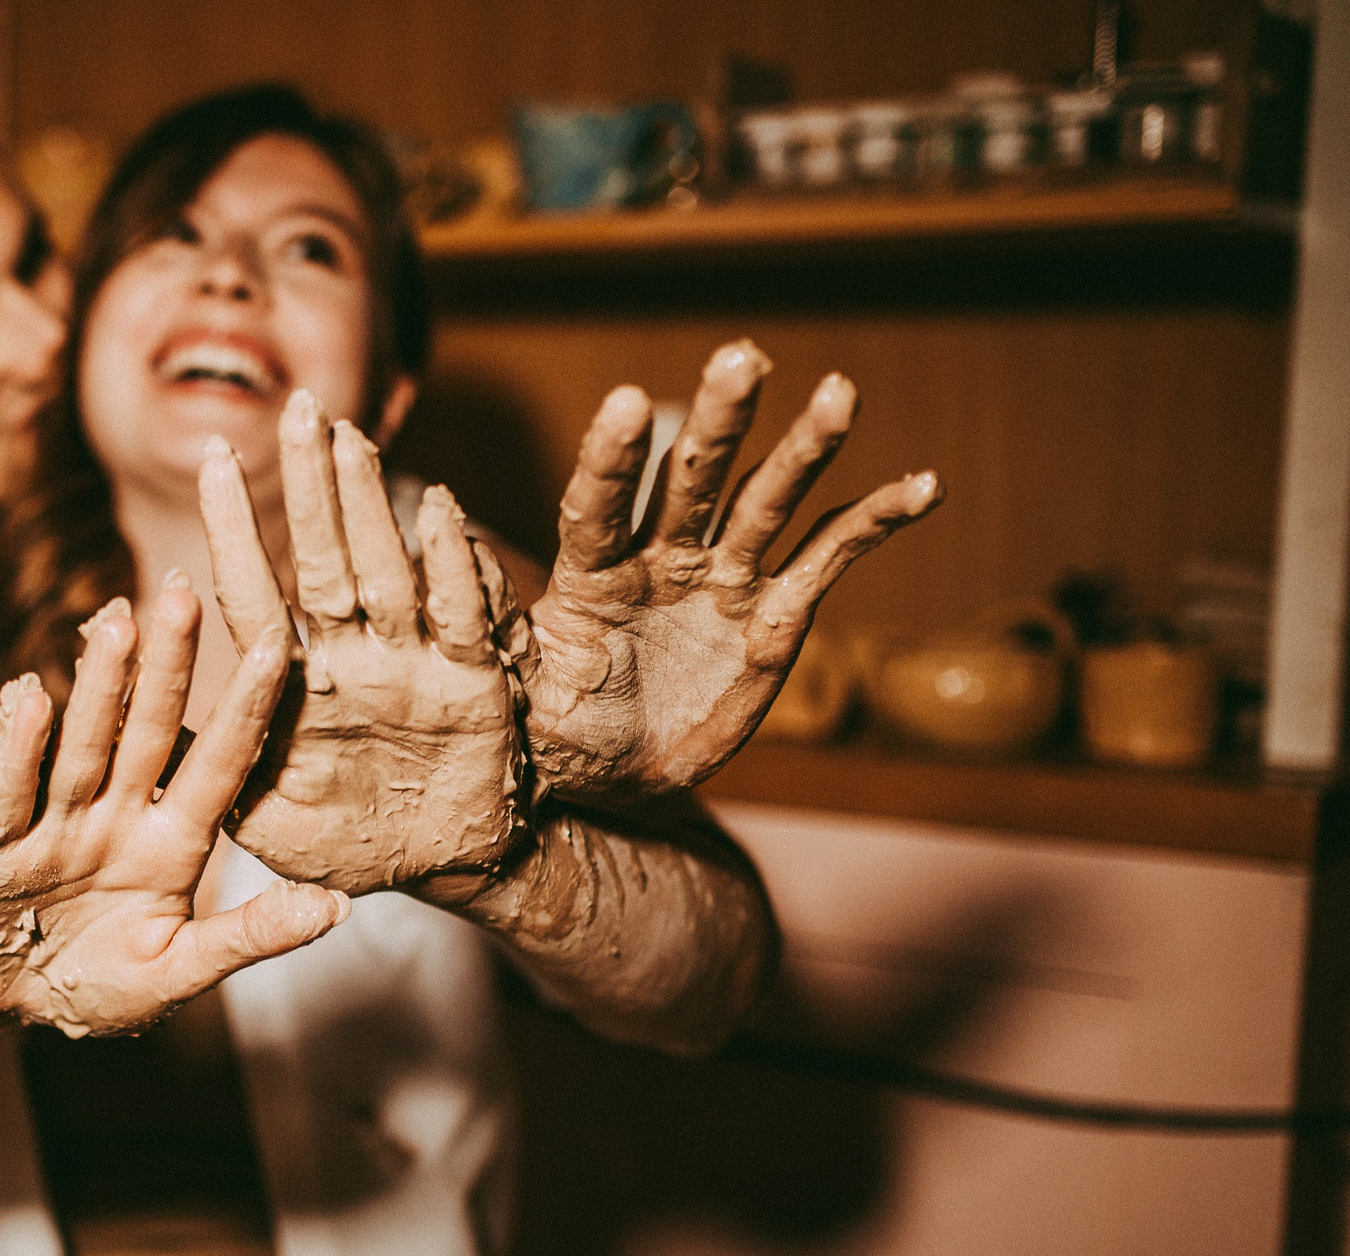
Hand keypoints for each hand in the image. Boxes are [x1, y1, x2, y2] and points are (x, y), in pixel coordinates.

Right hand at [0, 586, 347, 1037]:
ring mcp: (57, 826)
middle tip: (183, 596)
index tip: (279, 648)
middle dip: (166, 667)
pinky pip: (11, 797)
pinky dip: (19, 753)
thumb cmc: (97, 988)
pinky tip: (28, 699)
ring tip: (114, 624)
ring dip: (98, 688)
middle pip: (148, 732)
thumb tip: (336, 908)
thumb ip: (249, 937)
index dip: (245, 709)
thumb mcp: (179, 971)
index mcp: (174, 843)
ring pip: (84, 747)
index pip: (218, 765)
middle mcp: (119, 818)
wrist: (3, 1005)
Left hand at [197, 391, 534, 895]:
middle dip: (311, 487)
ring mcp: (412, 665)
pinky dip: (456, 566)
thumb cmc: (344, 844)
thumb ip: (207, 768)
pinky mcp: (473, 687)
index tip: (209, 460)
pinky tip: (439, 509)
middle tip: (297, 408)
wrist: (438, 873)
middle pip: (324, 561)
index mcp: (295, 686)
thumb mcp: (262, 819)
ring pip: (387, 571)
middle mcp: (353, 659)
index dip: (235, 531)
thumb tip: (142, 724)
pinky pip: (463, 619)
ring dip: (370, 507)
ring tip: (350, 439)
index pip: (253, 595)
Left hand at [523, 340, 943, 797]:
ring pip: (766, 499)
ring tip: (839, 391)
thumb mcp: (516, 694)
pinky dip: (873, 522)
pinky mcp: (774, 613)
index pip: (598, 505)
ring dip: (805, 448)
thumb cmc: (554, 733)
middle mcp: (660, 558)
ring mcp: (721, 579)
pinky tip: (923, 486)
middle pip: (692, 477)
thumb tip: (456, 547)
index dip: (612, 459)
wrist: (614, 778)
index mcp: (590, 574)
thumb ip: (497, 626)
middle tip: (741, 354)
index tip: (626, 402)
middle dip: (717, 418)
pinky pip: (828, 557)